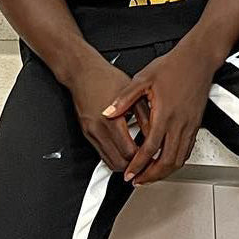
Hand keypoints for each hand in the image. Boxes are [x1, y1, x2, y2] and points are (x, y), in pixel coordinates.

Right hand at [64, 54, 151, 173]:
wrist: (83, 73)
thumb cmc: (107, 79)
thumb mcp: (133, 94)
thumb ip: (146, 117)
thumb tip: (156, 135)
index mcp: (112, 120)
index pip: (129, 152)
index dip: (142, 158)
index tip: (152, 156)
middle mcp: (98, 129)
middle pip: (119, 162)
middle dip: (133, 165)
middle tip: (146, 162)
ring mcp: (91, 133)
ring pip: (109, 162)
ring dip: (123, 164)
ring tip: (136, 160)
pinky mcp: (86, 134)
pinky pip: (101, 154)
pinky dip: (114, 157)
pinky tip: (123, 152)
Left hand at [101, 41, 216, 184]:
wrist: (197, 60)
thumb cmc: (173, 66)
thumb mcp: (142, 79)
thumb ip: (124, 99)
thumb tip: (108, 112)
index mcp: (164, 114)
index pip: (150, 149)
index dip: (138, 165)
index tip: (129, 174)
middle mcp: (179, 124)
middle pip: (166, 161)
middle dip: (151, 176)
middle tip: (138, 180)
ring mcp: (190, 126)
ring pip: (179, 159)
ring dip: (164, 172)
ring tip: (150, 176)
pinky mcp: (195, 125)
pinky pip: (187, 151)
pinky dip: (175, 162)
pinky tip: (166, 162)